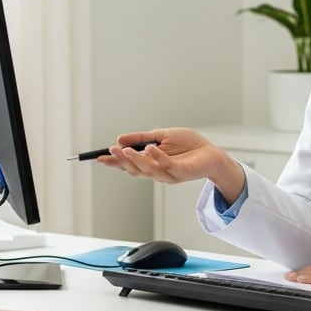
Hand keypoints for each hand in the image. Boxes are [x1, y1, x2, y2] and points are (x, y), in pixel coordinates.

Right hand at [95, 128, 244, 200]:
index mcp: (151, 164)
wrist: (211, 152)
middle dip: (121, 161)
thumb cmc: (189, 145)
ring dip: (135, 160)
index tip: (99, 157)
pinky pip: (167, 165)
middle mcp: (157, 172)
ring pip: (148, 170)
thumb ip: (142, 138)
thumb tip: (120, 138)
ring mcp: (169, 174)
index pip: (128, 165)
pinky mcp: (181, 173)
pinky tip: (150, 149)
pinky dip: (158, 157)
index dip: (114, 162)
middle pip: (134, 170)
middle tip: (111, 150)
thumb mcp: (162, 136)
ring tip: (124, 149)